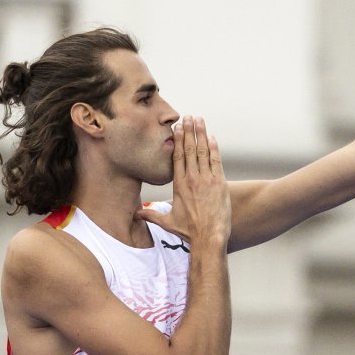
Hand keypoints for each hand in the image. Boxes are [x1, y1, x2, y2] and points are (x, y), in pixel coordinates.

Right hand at [137, 116, 230, 247]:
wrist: (209, 237)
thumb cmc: (189, 231)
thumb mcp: (167, 222)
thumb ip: (151, 215)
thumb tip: (135, 214)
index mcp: (179, 185)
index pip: (177, 157)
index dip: (178, 140)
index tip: (176, 128)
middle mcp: (192, 179)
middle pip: (189, 150)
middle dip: (189, 131)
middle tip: (188, 117)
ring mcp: (207, 180)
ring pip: (203, 152)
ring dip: (201, 134)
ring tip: (199, 120)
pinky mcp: (219, 184)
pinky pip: (216, 161)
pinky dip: (214, 149)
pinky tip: (212, 138)